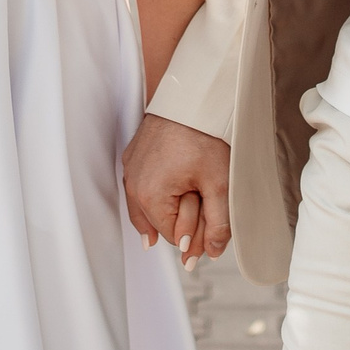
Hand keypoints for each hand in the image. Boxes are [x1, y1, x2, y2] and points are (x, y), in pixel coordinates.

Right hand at [122, 112, 231, 262]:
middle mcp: (132, 184)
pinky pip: (141, 188)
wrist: (191, 96)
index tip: (210, 212)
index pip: (173, 237)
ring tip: (191, 197)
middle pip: (158, 224)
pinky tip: (171, 191)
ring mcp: (130, 169)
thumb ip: (217, 225)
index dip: (196, 231)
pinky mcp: (133, 157)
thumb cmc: (204, 135)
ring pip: (147, 207)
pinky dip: (157, 193)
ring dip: (169, 207)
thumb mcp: (220, 184)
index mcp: (149, 196)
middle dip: (182, 219)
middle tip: (203, 198)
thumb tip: (210, 252)